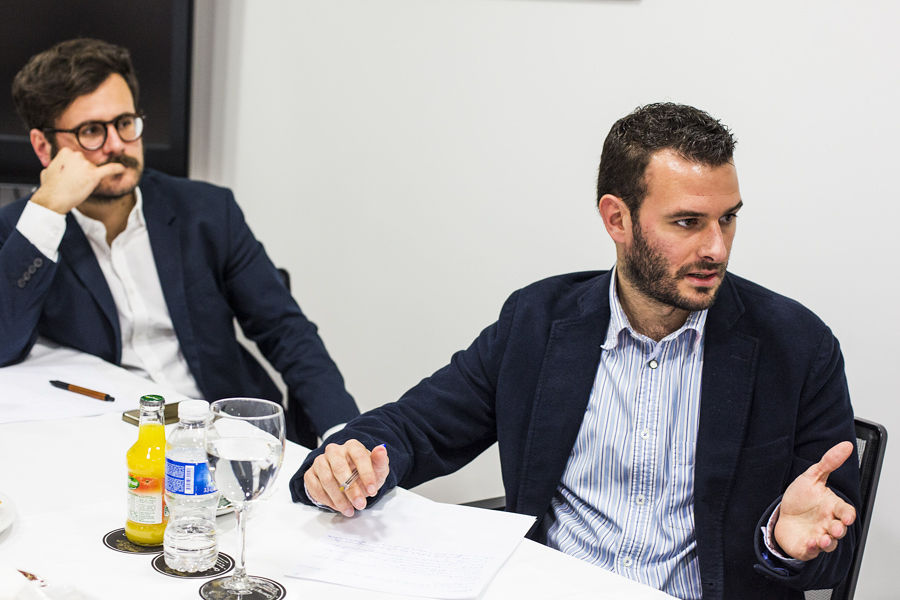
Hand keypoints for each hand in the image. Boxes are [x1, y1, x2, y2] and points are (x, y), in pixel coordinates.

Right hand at [29, 148, 125, 213]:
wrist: (53, 199)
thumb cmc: (49, 187)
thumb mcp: (48, 170)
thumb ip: (56, 165)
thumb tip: (55, 166)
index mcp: (66, 152)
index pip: (76, 158)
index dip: (74, 168)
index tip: (69, 176)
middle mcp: (77, 155)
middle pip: (86, 163)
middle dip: (82, 173)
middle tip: (73, 183)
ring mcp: (86, 165)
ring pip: (93, 170)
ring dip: (88, 179)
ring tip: (77, 187)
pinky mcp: (94, 175)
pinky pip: (110, 169)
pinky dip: (117, 169)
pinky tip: (123, 169)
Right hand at [303, 440, 388, 516]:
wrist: (349, 480)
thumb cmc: (364, 474)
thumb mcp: (377, 470)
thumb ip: (380, 461)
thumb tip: (381, 450)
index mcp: (352, 446)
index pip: (359, 456)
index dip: (366, 474)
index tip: (372, 490)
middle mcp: (334, 450)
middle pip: (340, 468)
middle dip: (351, 490)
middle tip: (360, 504)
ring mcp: (320, 461)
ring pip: (326, 479)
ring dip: (338, 498)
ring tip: (349, 509)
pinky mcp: (310, 473)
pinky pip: (315, 487)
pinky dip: (326, 500)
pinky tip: (337, 506)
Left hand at [774, 441, 856, 560]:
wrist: (782, 514)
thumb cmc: (800, 498)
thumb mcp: (812, 477)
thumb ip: (828, 462)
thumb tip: (845, 446)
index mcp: (831, 507)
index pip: (845, 511)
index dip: (848, 515)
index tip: (847, 516)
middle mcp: (827, 523)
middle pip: (839, 530)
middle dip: (839, 530)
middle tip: (835, 528)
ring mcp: (818, 535)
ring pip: (829, 543)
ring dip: (827, 543)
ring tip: (822, 539)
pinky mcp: (806, 546)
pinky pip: (812, 551)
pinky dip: (812, 549)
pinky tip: (809, 543)